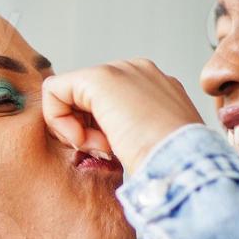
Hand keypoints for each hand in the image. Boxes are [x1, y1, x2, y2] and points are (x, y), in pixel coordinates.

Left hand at [41, 59, 202, 172]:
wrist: (184, 165)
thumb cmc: (172, 168)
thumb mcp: (150, 146)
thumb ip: (127, 133)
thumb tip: (103, 141)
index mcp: (154, 89)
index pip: (104, 103)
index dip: (97, 131)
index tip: (111, 152)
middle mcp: (138, 73)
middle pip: (84, 98)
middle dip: (85, 129)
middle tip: (104, 152)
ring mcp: (122, 71)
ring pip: (68, 94)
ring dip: (76, 129)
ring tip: (102, 148)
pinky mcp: (100, 78)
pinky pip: (54, 90)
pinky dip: (59, 120)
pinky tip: (82, 139)